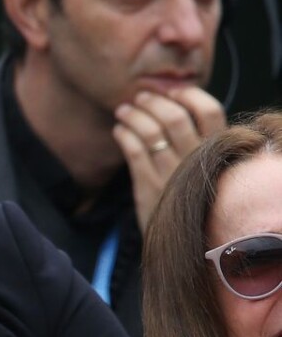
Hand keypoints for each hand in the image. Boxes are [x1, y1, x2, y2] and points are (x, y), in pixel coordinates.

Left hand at [112, 87, 225, 231]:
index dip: (188, 95)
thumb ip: (198, 142)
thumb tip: (172, 103)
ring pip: (149, 132)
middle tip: (140, 97)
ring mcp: (172, 176)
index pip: (210, 111)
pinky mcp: (148, 189)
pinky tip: (118, 130)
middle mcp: (197, 162)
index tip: (171, 91)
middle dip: (152, 101)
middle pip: (173, 117)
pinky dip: (123, 135)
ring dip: (132, 115)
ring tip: (123, 110)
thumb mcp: (207, 170)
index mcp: (217, 153)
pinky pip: (133, 152)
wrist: (185, 244)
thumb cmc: (194, 197)